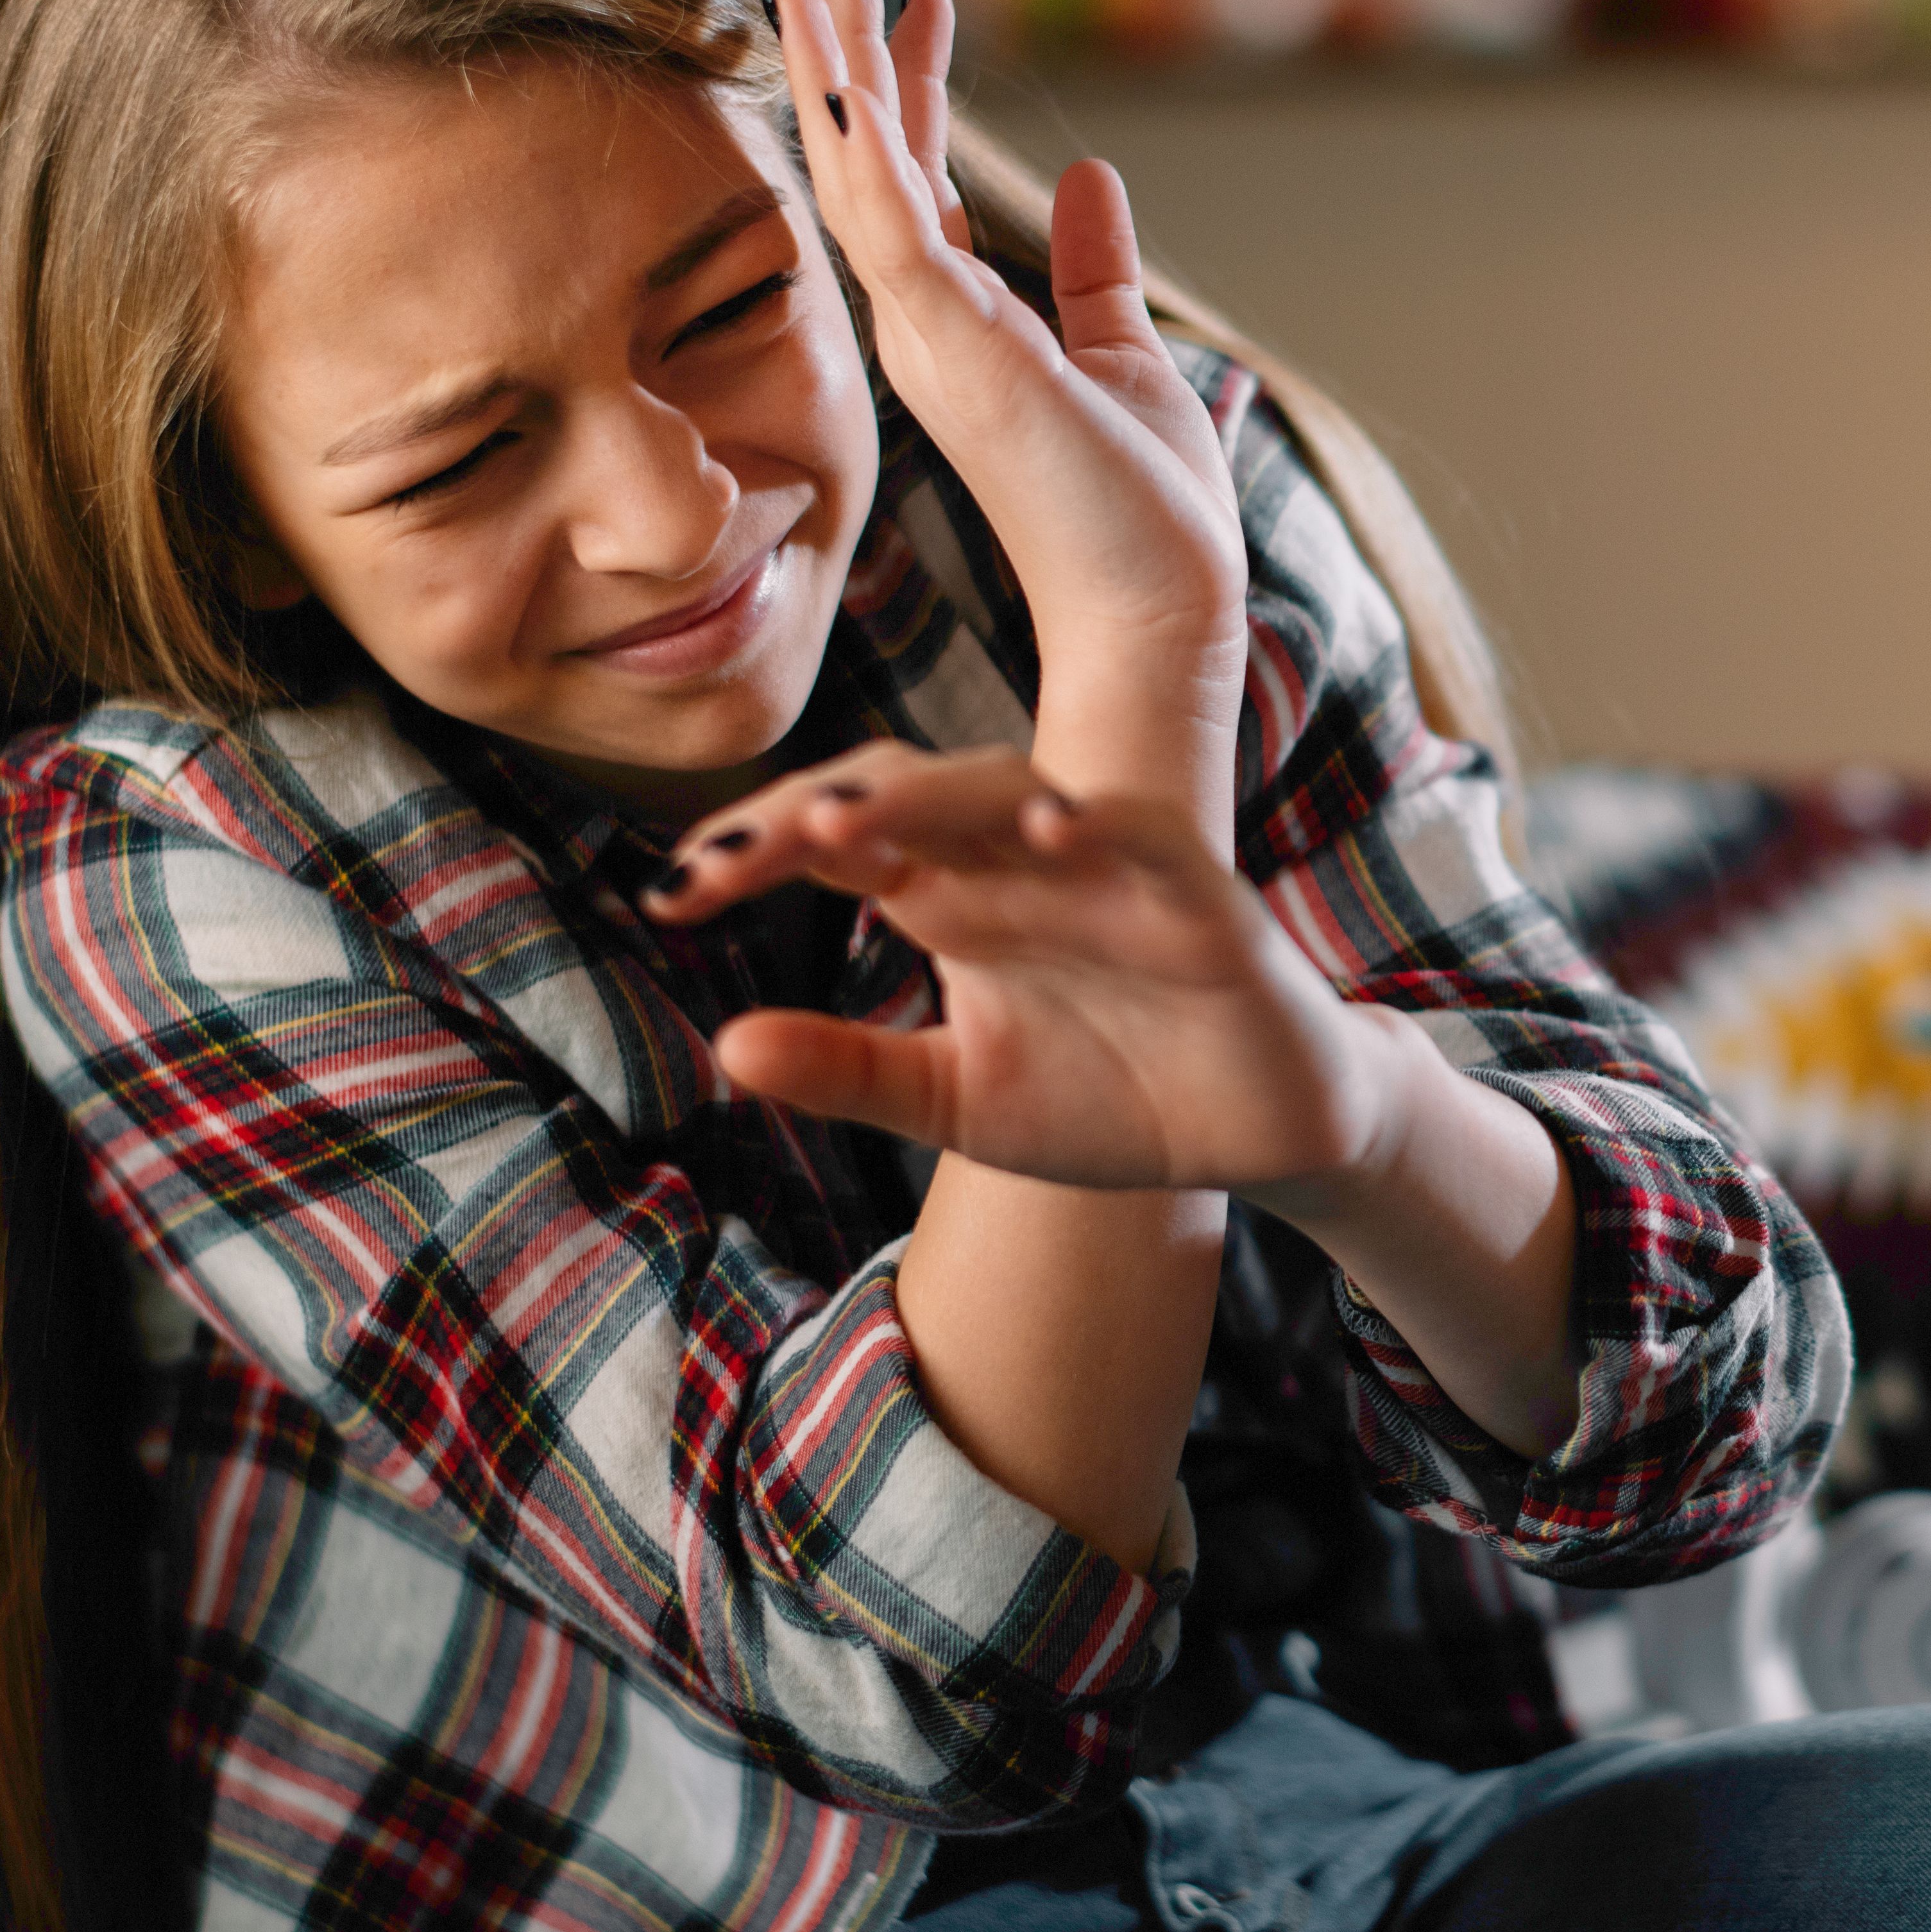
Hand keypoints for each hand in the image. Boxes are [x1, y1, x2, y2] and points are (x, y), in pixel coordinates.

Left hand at [650, 741, 1399, 1193]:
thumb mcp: (956, 1102)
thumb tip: (725, 1046)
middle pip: (906, 796)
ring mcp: (1109, 871)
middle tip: (726, 859)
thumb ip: (849, 1072)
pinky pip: (1144, 840)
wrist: (1261, 1135)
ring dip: (931, 798)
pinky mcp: (1198, 898)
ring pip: (1009, 796)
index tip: (669, 896)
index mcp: (957, 902)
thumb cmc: (1113, 1100)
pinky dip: (1100, 826)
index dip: (756, 851)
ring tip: (846, 819)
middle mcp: (1021, 868)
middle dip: (817, 811)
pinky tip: (1050, 829)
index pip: (841, 841)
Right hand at [780, 0, 1244, 830]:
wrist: (1159, 612)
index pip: (920, 177)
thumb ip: (1094, 271)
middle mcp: (930, 326)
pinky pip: (898, 232)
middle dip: (848, 50)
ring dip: (840, 74)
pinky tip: (856, 73)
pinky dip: (873, 152)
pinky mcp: (960, 354)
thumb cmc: (1141, 511)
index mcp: (963, 323)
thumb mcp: (1125, 355)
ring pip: (863, 181)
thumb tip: (1095, 178)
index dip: (913, 81)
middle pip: (870, 161)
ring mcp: (935, 340)